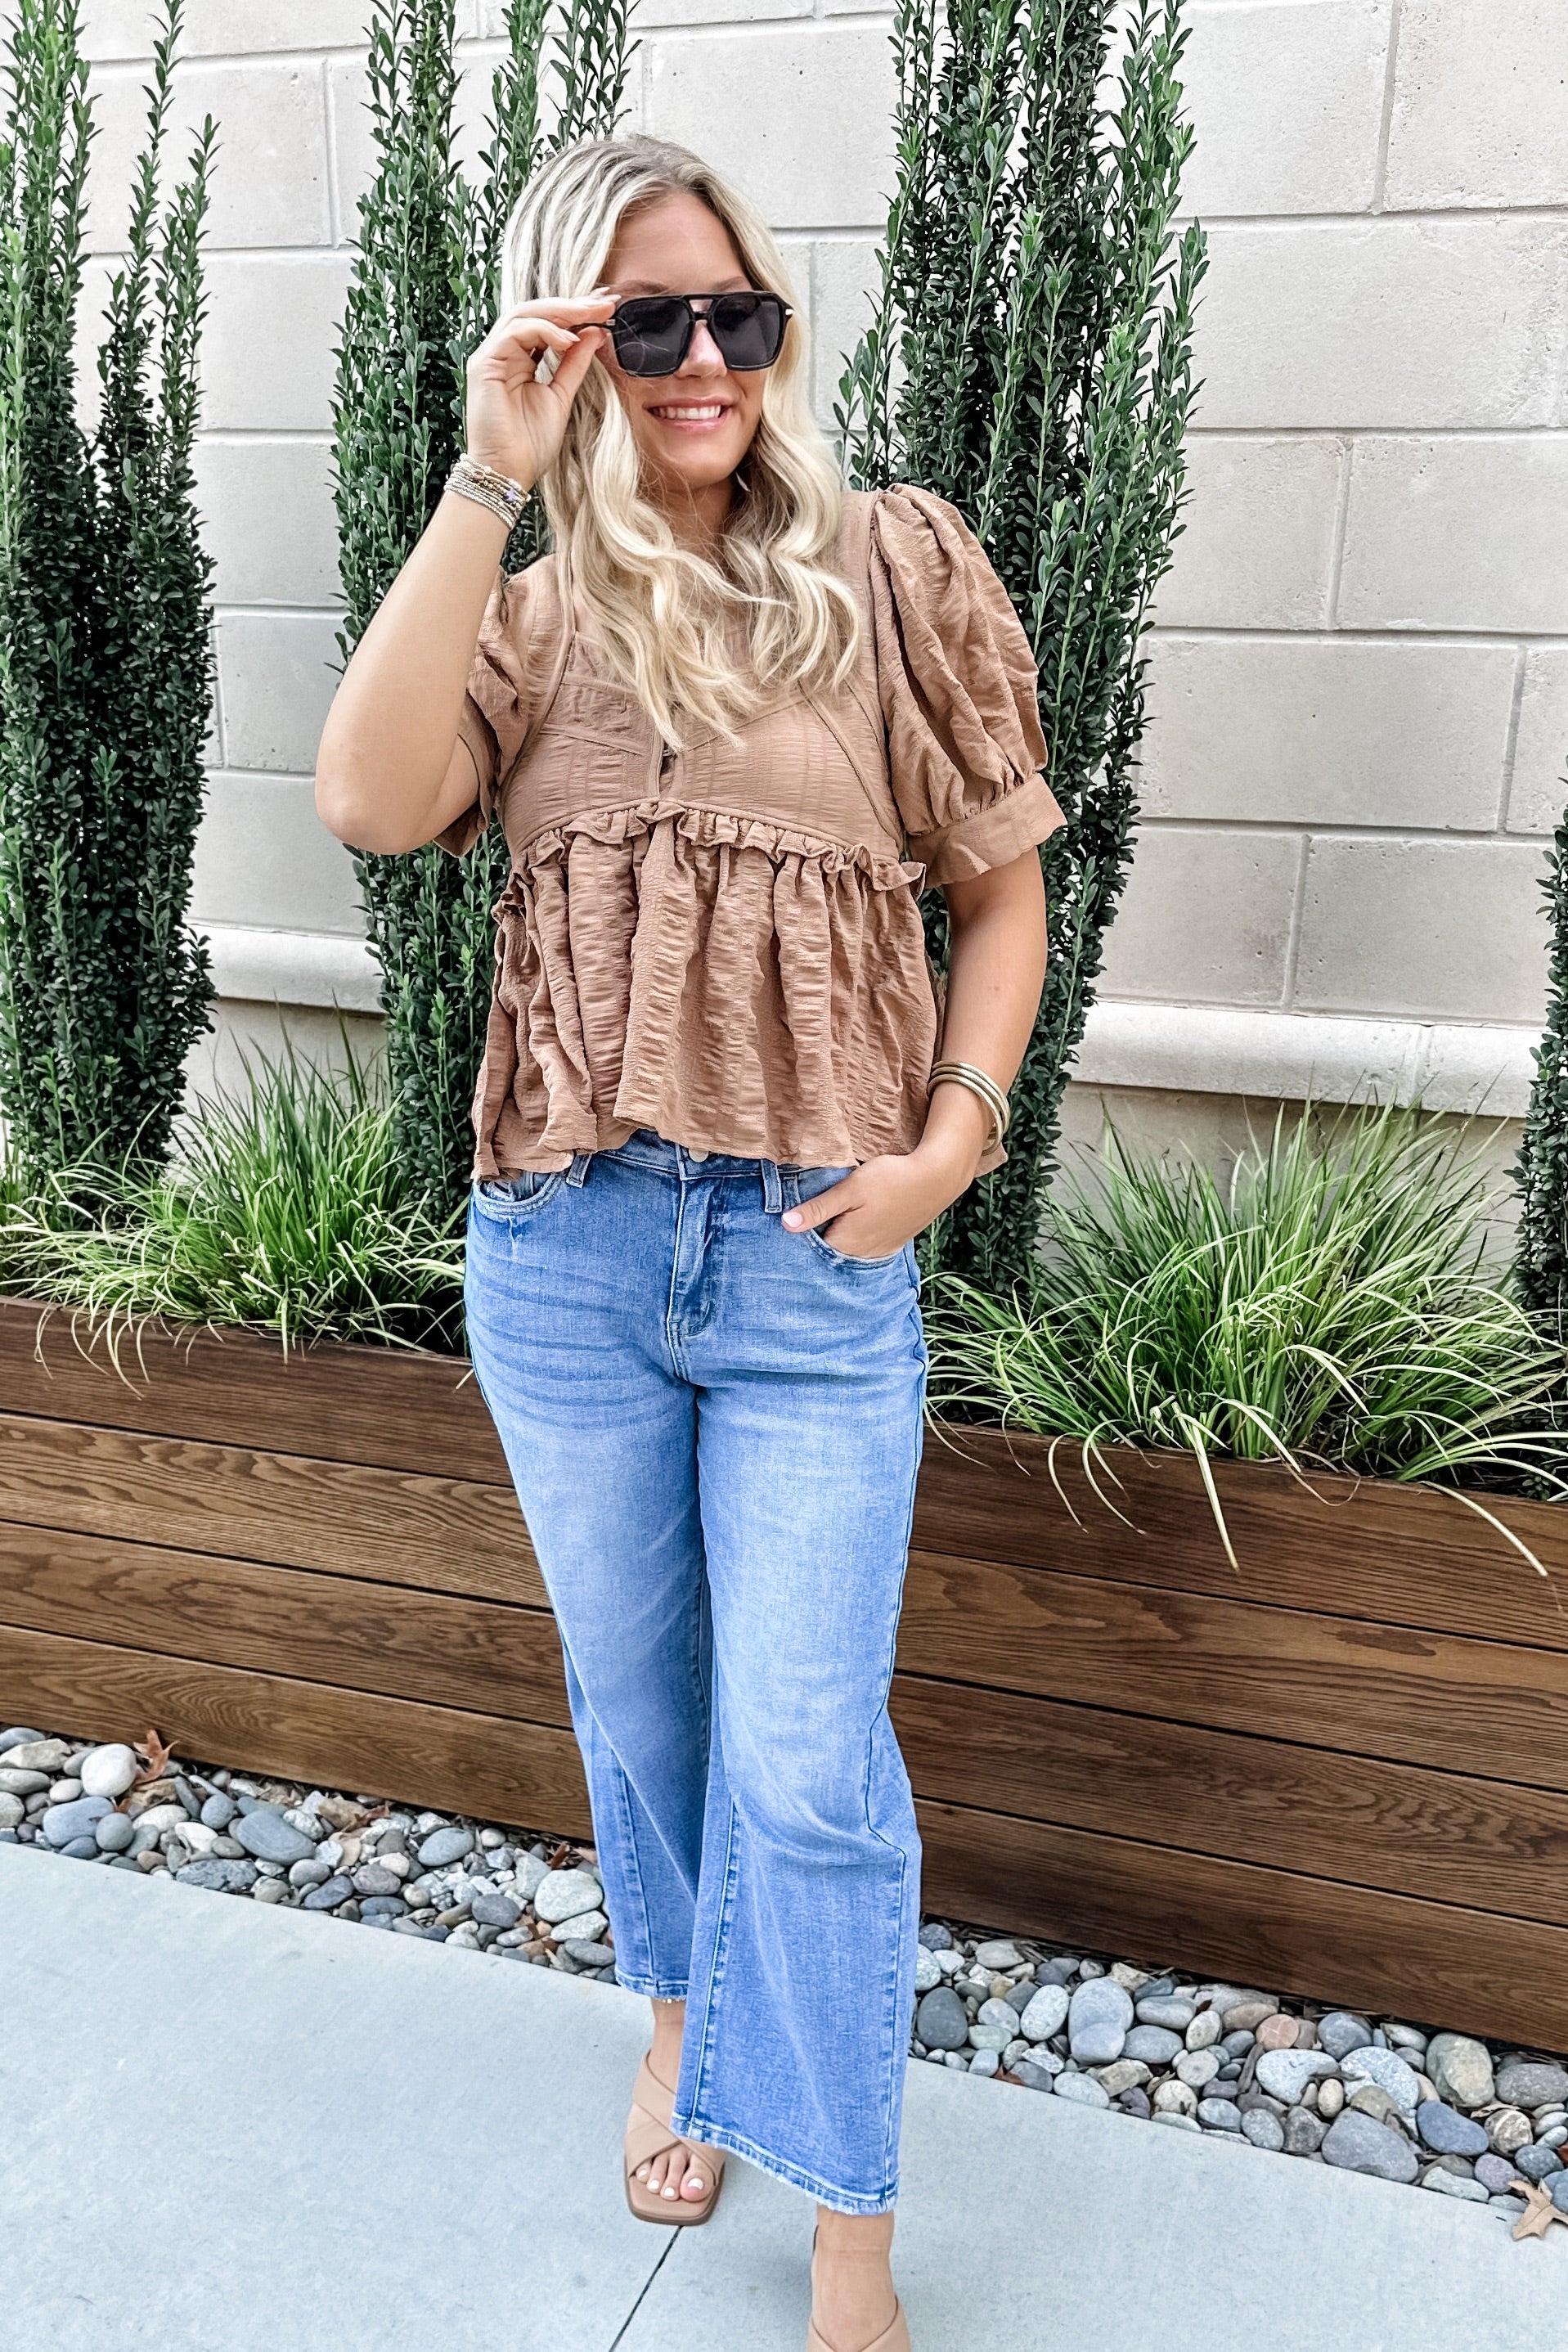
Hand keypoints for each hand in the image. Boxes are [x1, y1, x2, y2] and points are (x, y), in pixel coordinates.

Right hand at [463, 292, 617, 492]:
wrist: (509, 473)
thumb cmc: (530, 444)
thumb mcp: (562, 396)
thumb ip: (575, 364)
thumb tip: (596, 333)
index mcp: (519, 359)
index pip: (546, 323)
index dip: (576, 312)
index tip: (607, 307)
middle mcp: (502, 353)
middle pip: (535, 312)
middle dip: (573, 305)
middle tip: (606, 302)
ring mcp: (490, 356)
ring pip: (524, 314)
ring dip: (561, 311)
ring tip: (593, 314)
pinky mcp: (484, 364)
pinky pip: (516, 332)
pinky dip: (545, 330)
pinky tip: (570, 339)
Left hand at [780, 1138, 980, 1260]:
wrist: (936, 1179)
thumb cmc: (891, 1179)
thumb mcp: (849, 1189)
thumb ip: (818, 1208)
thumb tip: (786, 1224)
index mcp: (846, 1242)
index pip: (811, 1245)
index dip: (803, 1230)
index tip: (797, 1215)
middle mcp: (861, 1254)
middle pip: (830, 1248)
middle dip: (820, 1233)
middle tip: (817, 1210)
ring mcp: (879, 1251)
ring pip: (848, 1248)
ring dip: (840, 1235)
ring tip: (840, 1213)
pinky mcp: (892, 1244)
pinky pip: (866, 1247)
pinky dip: (858, 1237)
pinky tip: (860, 1219)